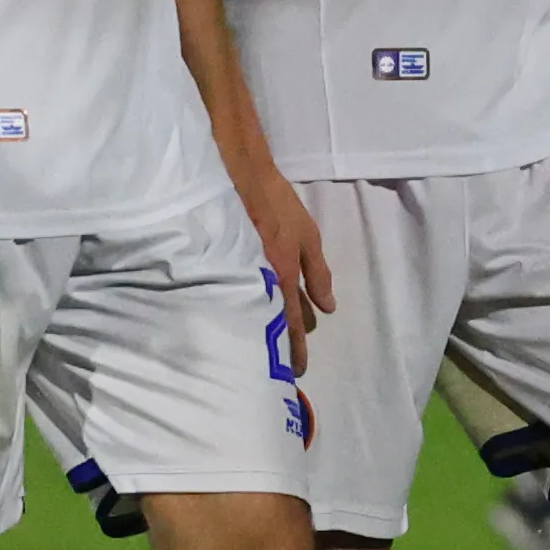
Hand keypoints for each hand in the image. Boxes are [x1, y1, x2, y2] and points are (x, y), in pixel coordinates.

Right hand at [238, 171, 333, 371]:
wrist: (240, 178)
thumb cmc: (279, 205)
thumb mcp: (308, 236)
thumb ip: (318, 274)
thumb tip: (328, 308)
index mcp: (282, 277)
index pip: (290, 322)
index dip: (295, 348)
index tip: (297, 370)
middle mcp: (259, 283)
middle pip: (269, 324)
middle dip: (276, 346)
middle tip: (279, 370)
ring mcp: (238, 276)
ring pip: (253, 312)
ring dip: (259, 330)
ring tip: (259, 352)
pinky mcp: (221, 266)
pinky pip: (236, 295)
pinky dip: (242, 309)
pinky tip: (239, 318)